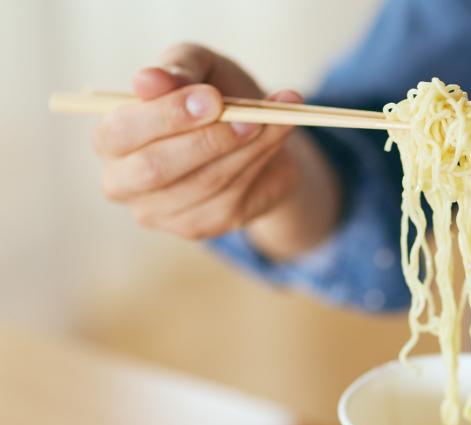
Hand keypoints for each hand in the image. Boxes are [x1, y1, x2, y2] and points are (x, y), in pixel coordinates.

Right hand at [92, 43, 337, 255]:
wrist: (256, 134)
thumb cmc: (213, 95)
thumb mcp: (201, 67)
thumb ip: (178, 68)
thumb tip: (148, 79)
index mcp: (111, 136)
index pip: (121, 131)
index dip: (166, 115)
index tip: (212, 98)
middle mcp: (123, 180)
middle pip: (155, 168)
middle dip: (207, 140)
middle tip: (251, 117)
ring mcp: (158, 211)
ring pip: (203, 183)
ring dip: (246, 149)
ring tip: (275, 119)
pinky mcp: (195, 227)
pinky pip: (230, 199)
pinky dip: (259, 164)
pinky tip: (276, 138)